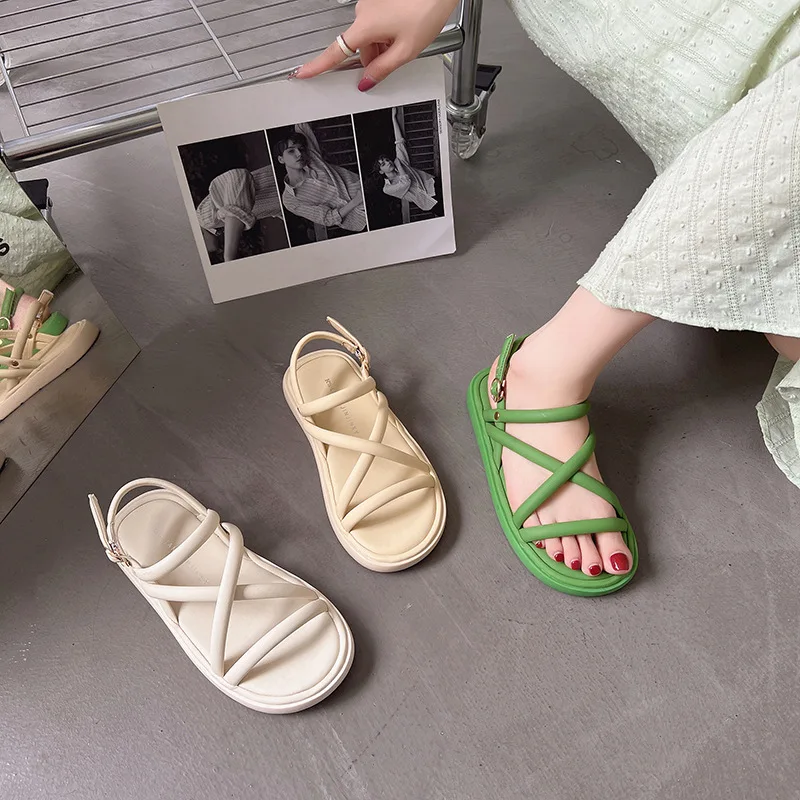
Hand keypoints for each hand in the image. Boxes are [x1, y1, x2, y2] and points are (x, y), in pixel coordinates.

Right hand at [294, 0, 457, 90]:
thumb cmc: (426, 10)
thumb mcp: (406, 50)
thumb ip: (383, 69)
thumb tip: (367, 82)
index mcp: (365, 26)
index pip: (336, 52)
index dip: (318, 65)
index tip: (303, 73)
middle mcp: (363, 11)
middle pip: (360, 47)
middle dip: (375, 56)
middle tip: (397, 54)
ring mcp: (370, 2)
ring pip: (370, 35)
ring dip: (383, 42)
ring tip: (405, 37)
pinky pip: (377, 21)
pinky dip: (387, 29)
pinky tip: (403, 26)